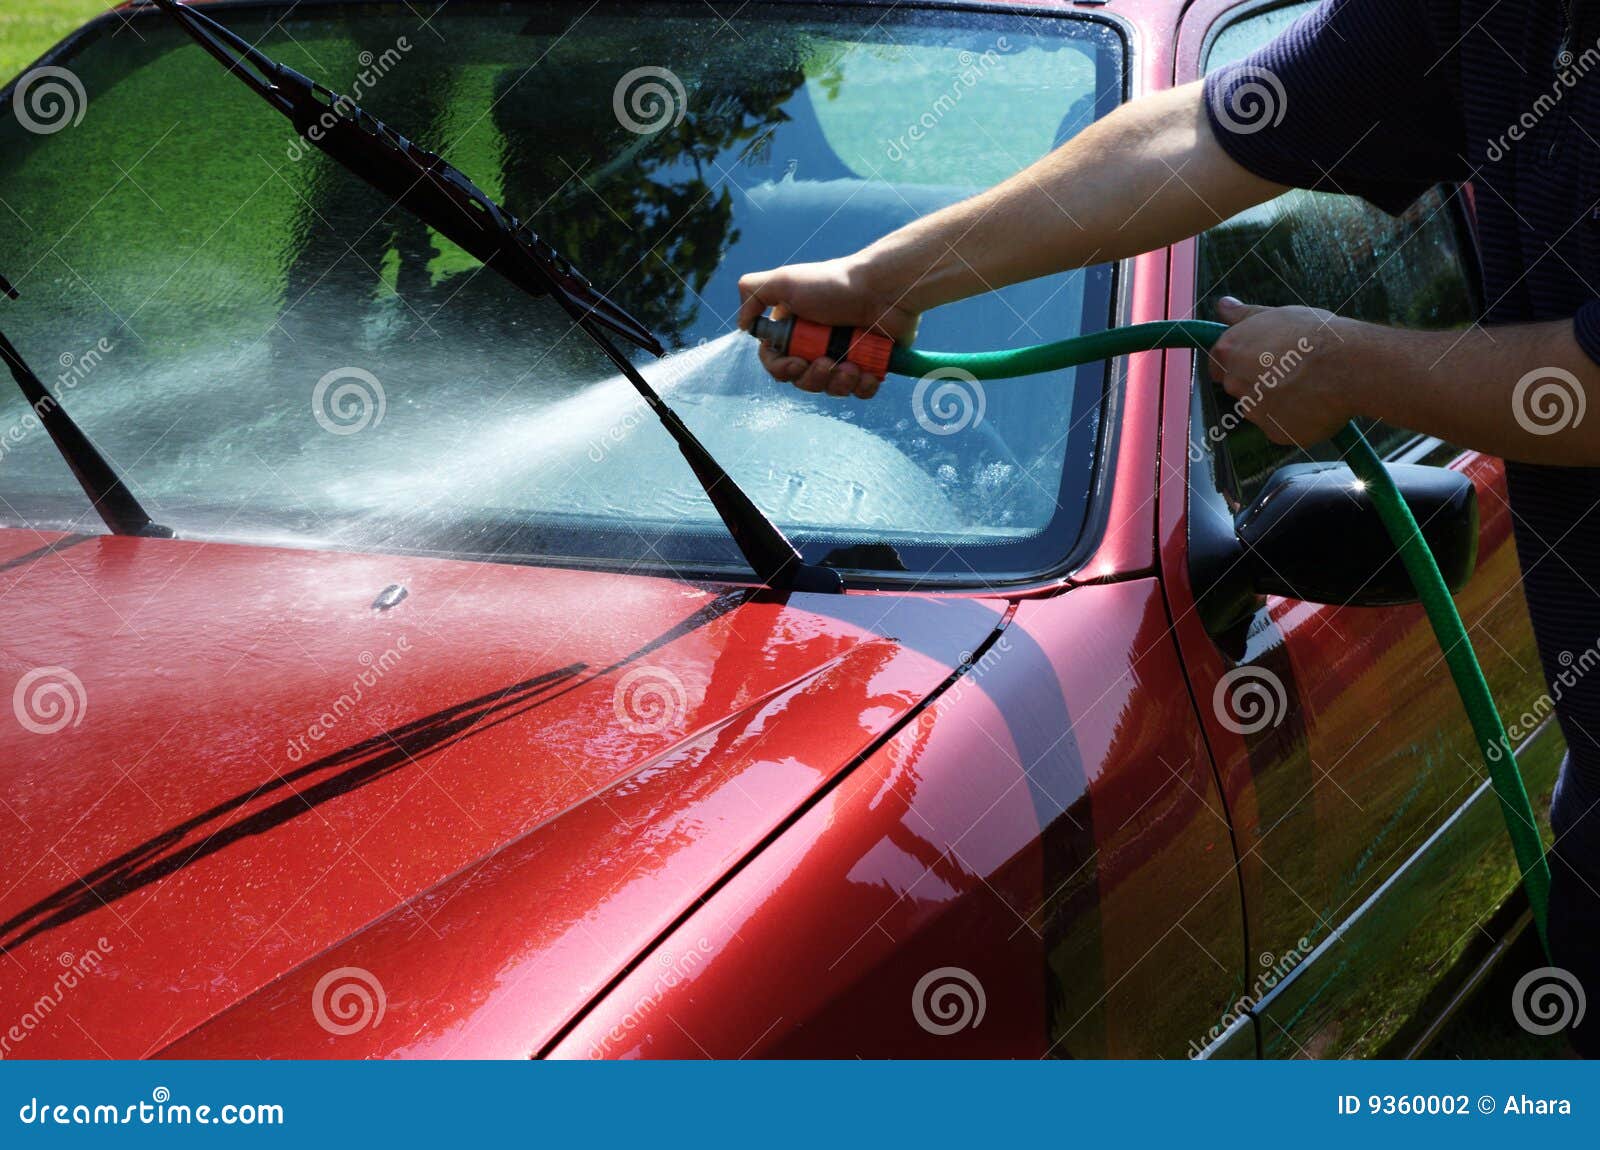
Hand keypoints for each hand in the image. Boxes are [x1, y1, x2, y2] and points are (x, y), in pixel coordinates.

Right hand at [737, 255, 917, 398]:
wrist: (884, 289)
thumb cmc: (835, 283)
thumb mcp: (785, 279)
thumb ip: (753, 292)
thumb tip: (742, 326)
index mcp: (795, 328)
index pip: (776, 361)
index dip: (782, 369)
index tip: (796, 362)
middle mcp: (817, 344)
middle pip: (802, 380)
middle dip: (813, 378)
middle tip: (828, 362)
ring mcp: (844, 355)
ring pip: (830, 389)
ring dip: (838, 383)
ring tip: (853, 365)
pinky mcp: (869, 364)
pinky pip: (860, 391)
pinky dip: (863, 387)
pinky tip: (868, 373)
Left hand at [1207, 297, 1368, 445]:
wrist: (1349, 364)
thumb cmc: (1315, 335)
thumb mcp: (1278, 315)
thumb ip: (1244, 315)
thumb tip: (1222, 305)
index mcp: (1229, 352)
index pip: (1217, 363)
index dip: (1238, 361)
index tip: (1258, 359)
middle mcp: (1234, 383)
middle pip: (1237, 386)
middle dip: (1258, 381)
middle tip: (1290, 369)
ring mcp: (1254, 411)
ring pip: (1259, 409)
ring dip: (1276, 401)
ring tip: (1308, 385)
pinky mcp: (1275, 432)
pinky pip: (1281, 427)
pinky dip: (1294, 419)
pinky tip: (1315, 403)